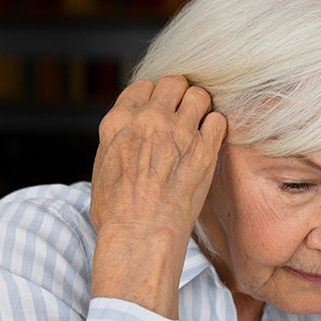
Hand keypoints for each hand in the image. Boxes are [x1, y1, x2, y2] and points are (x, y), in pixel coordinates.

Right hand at [89, 75, 226, 317]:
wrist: (140, 237)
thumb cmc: (118, 216)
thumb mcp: (102, 170)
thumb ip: (116, 142)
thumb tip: (126, 136)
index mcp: (118, 122)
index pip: (143, 86)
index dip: (154, 98)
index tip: (160, 111)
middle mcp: (148, 120)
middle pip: (173, 82)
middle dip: (180, 95)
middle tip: (184, 114)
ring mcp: (178, 132)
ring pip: (199, 95)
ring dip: (201, 108)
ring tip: (199, 126)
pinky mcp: (203, 150)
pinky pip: (218, 120)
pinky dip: (216, 128)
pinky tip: (210, 142)